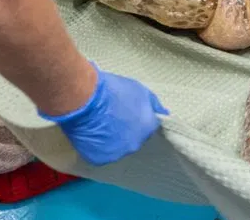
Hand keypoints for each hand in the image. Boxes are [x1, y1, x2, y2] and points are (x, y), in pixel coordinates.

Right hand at [40, 67, 167, 165]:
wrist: (84, 98)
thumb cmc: (110, 90)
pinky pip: (101, 154)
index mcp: (147, 128)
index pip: (147, 128)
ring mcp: (116, 154)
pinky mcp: (99, 159)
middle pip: (132, 139)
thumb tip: (164, 113)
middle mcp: (135, 144)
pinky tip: (92, 133)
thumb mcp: (139, 90)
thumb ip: (154, 104)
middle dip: (125, 130)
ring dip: (111, 140)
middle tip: (112, 117)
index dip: (136, 119)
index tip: (127, 113)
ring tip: (100, 124)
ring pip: (116, 148)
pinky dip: (97, 146)